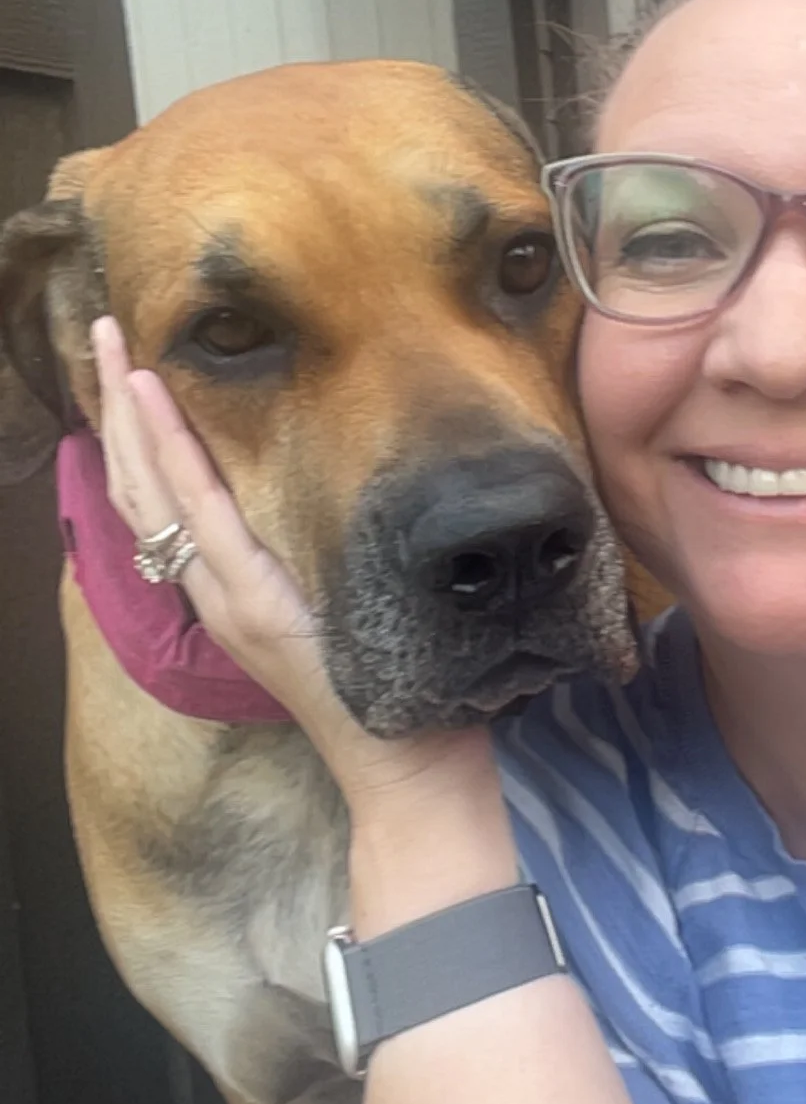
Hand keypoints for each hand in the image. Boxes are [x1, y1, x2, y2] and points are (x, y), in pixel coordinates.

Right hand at [90, 318, 499, 824]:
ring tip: (116, 349)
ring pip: (156, 489)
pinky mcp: (250, 603)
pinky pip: (201, 514)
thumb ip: (310, 564)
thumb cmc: (386, 695)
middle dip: (119, 405)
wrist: (403, 771)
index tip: (128, 367)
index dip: (138, 431)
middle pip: (142, 483)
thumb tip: (319, 497)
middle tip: (105, 332)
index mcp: (226, 589)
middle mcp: (212, 589)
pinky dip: (172, 455)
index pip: (165, 497)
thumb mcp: (333, 613)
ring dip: (130, 414)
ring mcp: (225, 595)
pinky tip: (154, 402)